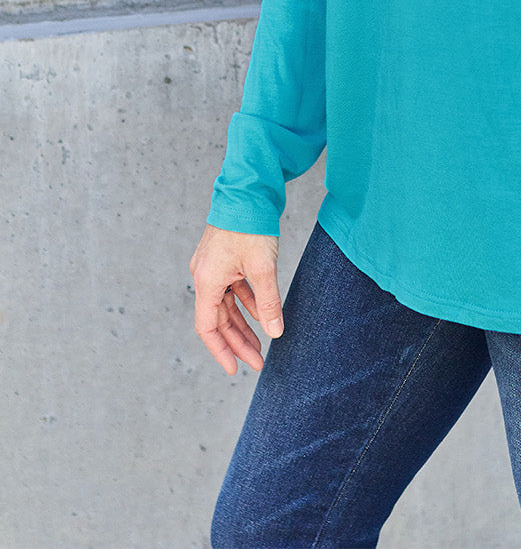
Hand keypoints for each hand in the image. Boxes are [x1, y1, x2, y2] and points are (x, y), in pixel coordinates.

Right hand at [189, 225, 282, 374]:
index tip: (235, 369)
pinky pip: (233, 289)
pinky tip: (262, 314)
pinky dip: (246, 303)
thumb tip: (275, 332)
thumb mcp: (263, 267)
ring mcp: (213, 266)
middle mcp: (205, 275)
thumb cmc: (250, 226)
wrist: (248, 190)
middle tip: (257, 361)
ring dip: (242, 324)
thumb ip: (268, 302)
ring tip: (261, 343)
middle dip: (237, 342)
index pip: (207, 328)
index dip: (221, 351)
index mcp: (207, 280)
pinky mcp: (224, 258)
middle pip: (218, 319)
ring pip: (226, 305)